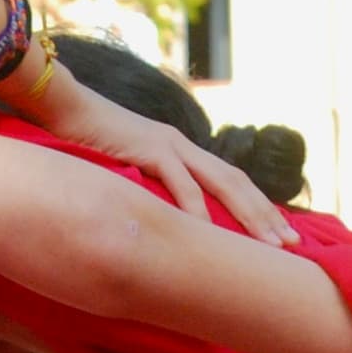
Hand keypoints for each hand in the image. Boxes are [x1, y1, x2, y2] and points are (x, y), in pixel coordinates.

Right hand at [21, 68, 296, 243]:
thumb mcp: (123, 172)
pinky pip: (180, 183)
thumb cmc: (84, 144)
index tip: (278, 236)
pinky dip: (197, 210)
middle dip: (267, 215)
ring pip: (221, 183)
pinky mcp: (148, 147)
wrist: (59, 107)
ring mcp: (168, 144)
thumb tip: (154, 230)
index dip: (256, 208)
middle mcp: (182, 145)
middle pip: (237, 183)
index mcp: (180, 152)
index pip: (229, 182)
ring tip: (269, 245)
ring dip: (248, 216)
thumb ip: (143, 193)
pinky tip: (211, 233)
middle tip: (293, 245)